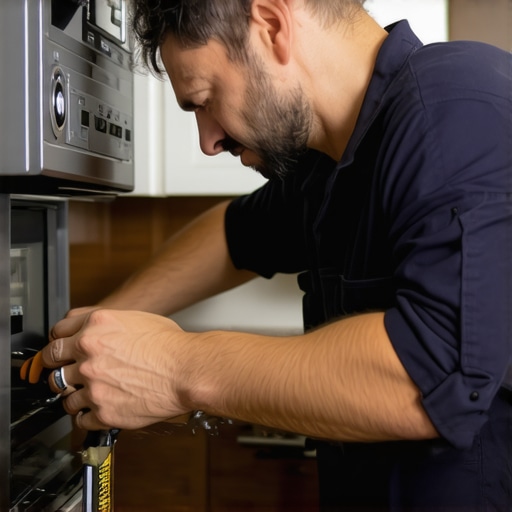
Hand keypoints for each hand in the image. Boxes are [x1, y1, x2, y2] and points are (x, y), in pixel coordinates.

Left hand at [42, 309, 192, 430]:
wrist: (186, 370)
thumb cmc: (170, 346)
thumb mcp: (136, 318)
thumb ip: (106, 324)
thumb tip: (94, 332)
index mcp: (96, 326)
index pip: (56, 334)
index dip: (58, 344)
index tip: (61, 351)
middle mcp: (89, 353)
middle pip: (52, 363)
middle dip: (58, 368)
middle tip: (67, 373)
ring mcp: (93, 384)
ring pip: (64, 395)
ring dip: (74, 395)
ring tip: (90, 394)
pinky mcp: (102, 411)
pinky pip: (80, 419)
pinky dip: (87, 417)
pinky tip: (99, 409)